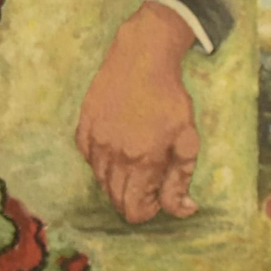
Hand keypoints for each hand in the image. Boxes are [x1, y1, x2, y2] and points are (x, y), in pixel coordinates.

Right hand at [75, 1, 200, 223]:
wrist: (141, 59)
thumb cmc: (170, 100)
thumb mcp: (187, 140)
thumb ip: (181, 180)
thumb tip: (184, 210)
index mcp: (141, 162)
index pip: (134, 211)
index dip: (149, 209)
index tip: (159, 195)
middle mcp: (112, 156)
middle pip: (115, 200)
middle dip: (134, 198)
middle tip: (151, 179)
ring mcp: (94, 142)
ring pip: (100, 181)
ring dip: (119, 181)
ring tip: (138, 159)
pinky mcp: (82, 129)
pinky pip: (89, 160)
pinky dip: (103, 162)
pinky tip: (120, 145)